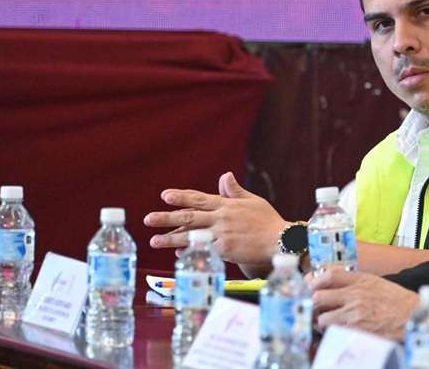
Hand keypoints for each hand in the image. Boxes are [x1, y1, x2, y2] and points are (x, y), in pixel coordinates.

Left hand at [144, 172, 285, 266]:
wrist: (280, 240)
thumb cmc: (268, 221)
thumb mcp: (253, 201)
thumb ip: (235, 191)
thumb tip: (225, 175)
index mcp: (227, 204)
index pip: (199, 198)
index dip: (181, 196)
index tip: (165, 196)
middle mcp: (221, 217)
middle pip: (189, 216)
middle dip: (166, 217)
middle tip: (148, 218)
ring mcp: (222, 233)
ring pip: (191, 234)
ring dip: (170, 238)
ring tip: (153, 240)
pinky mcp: (224, 248)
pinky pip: (201, 249)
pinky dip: (188, 250)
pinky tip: (176, 253)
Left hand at [308, 269, 419, 340]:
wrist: (413, 317)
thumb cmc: (395, 300)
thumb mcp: (375, 282)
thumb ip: (351, 281)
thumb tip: (329, 279)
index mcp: (360, 280)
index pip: (329, 275)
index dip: (315, 281)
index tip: (312, 286)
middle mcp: (355, 295)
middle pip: (319, 296)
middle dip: (315, 303)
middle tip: (318, 308)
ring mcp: (355, 314)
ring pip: (322, 318)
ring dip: (322, 322)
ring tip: (329, 323)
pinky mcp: (357, 331)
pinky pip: (333, 333)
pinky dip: (332, 333)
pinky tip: (339, 331)